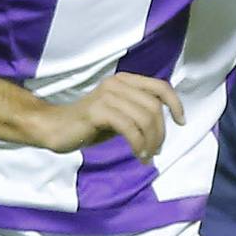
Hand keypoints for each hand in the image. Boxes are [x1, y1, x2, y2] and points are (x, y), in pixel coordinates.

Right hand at [35, 72, 185, 162]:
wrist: (55, 128)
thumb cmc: (89, 124)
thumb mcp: (120, 115)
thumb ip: (139, 112)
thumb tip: (163, 124)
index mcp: (125, 80)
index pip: (160, 87)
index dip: (175, 104)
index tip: (181, 122)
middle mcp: (117, 83)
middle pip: (154, 107)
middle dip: (160, 132)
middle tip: (156, 151)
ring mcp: (107, 95)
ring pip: (144, 118)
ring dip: (151, 141)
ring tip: (147, 155)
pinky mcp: (98, 111)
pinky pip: (129, 128)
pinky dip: (139, 144)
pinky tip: (139, 155)